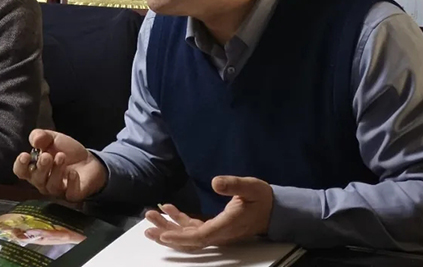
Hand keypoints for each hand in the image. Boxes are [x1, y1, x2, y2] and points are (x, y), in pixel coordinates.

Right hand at [13, 129, 106, 201]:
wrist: (90, 159)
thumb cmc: (67, 150)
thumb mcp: (52, 138)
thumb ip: (41, 136)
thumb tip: (34, 140)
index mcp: (35, 168)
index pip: (21, 171)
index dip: (20, 165)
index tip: (25, 155)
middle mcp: (43, 182)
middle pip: (36, 179)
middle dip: (41, 167)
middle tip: (47, 156)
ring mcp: (58, 190)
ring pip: (52, 186)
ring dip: (56, 171)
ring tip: (61, 157)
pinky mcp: (73, 194)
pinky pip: (70, 193)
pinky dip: (71, 183)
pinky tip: (73, 172)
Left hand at [144, 176, 272, 250]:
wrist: (275, 210)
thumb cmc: (262, 198)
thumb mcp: (250, 187)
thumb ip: (234, 185)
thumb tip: (216, 182)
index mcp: (227, 226)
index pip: (200, 236)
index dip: (181, 237)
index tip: (163, 236)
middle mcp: (219, 233)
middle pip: (189, 239)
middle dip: (167, 234)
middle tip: (147, 225)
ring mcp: (216, 231)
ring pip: (189, 234)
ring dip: (169, 227)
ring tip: (151, 216)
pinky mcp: (215, 226)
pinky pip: (194, 228)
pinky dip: (179, 220)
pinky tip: (168, 208)